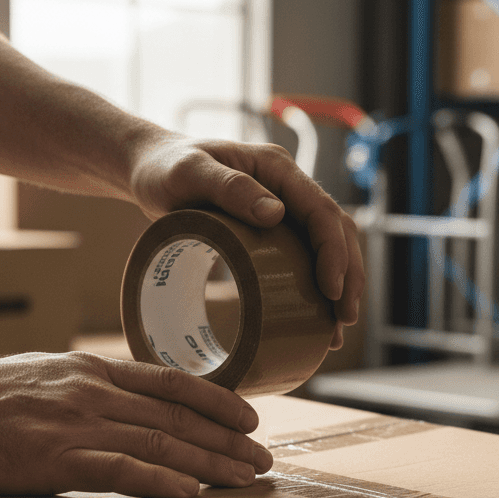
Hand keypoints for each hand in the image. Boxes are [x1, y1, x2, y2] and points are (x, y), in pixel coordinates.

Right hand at [0, 350, 271, 497]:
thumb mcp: (44, 375)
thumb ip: (86, 388)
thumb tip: (122, 405)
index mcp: (93, 370)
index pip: (173, 382)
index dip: (219, 400)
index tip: (251, 419)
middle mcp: (94, 392)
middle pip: (179, 416)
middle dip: (229, 440)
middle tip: (264, 461)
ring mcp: (75, 425)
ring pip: (161, 443)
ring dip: (211, 463)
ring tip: (247, 480)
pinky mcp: (53, 459)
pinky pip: (118, 469)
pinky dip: (160, 481)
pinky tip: (191, 493)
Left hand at [129, 134, 364, 348]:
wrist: (150, 170)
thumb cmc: (165, 168)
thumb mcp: (190, 174)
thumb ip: (229, 187)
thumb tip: (276, 213)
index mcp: (277, 168)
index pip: (321, 210)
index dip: (334, 251)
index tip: (331, 291)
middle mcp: (287, 186)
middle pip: (336, 230)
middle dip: (348, 276)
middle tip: (344, 320)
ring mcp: (283, 206)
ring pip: (327, 245)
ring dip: (340, 285)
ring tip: (338, 329)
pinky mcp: (273, 228)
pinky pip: (306, 254)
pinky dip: (317, 285)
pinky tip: (317, 317)